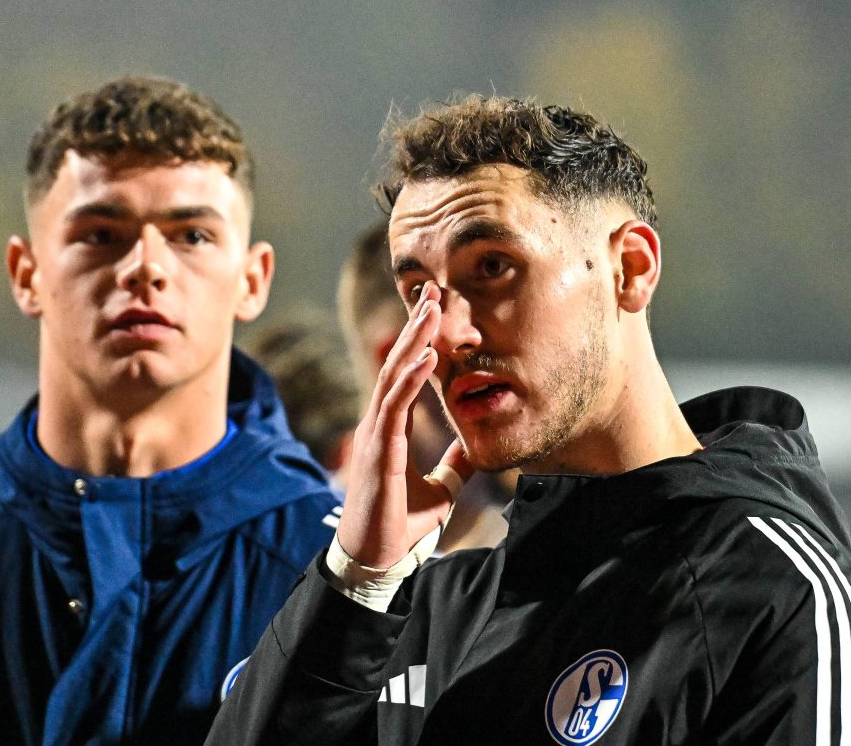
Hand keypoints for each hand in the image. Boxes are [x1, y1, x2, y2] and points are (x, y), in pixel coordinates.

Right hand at [337, 281, 474, 568]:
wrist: (377, 560)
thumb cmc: (400, 525)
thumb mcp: (441, 488)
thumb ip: (454, 464)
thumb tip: (476, 446)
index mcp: (389, 429)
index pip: (403, 374)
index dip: (417, 340)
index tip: (433, 308)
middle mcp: (378, 424)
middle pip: (396, 364)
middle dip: (415, 326)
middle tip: (432, 290)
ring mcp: (375, 435)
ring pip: (393, 377)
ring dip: (413, 342)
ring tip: (431, 310)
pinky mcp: (378, 452)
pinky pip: (394, 407)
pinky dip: (411, 379)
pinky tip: (428, 357)